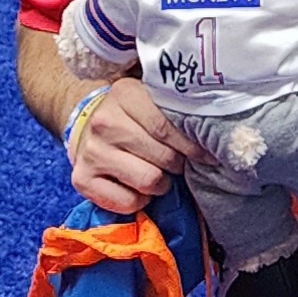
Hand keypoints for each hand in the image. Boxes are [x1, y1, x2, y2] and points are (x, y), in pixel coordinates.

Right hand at [67, 78, 200, 215]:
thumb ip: (176, 110)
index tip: (206, 154)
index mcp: (125, 94)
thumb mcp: (151, 102)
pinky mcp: (82, 179)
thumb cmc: (132, 118)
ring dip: (161, 183)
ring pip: (149, 181)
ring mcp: (92, 151)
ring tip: (158, 174)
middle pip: (163, 156)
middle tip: (177, 163)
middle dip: (177, 164)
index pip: (166, 127)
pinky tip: (137, 187)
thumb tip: (215, 131)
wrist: (89, 131)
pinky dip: (140, 200)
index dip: (191, 146)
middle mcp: (104, 121)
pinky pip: (128, 202)